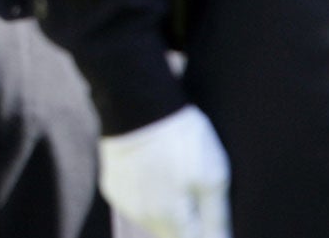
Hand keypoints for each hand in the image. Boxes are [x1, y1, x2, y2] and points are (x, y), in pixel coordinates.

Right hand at [99, 105, 230, 237]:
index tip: (212, 216)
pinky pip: (136, 202)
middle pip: (172, 234)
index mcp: (169, 219)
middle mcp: (142, 217)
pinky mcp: (112, 185)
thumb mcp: (212, 176)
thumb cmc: (181, 139)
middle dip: (188, 223)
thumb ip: (216, 219)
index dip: (207, 232)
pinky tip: (157, 171)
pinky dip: (148, 195)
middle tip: (198, 190)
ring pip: (154, 220)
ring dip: (168, 210)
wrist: (137, 102)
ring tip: (177, 176)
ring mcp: (123, 201)